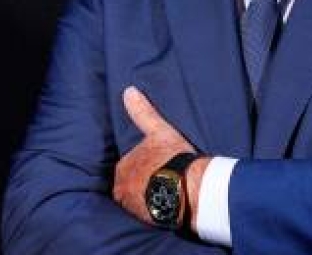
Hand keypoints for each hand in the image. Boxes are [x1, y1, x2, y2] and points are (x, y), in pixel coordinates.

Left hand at [112, 86, 200, 226]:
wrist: (189, 187)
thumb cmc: (172, 157)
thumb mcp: (158, 131)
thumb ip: (142, 113)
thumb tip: (129, 91)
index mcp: (122, 168)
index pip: (127, 167)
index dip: (142, 167)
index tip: (154, 167)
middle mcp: (122, 189)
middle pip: (130, 185)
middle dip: (142, 184)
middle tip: (162, 180)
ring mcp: (132, 206)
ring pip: (137, 200)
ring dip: (147, 197)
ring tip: (166, 194)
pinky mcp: (145, 219)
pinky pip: (146, 214)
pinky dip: (154, 210)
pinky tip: (167, 206)